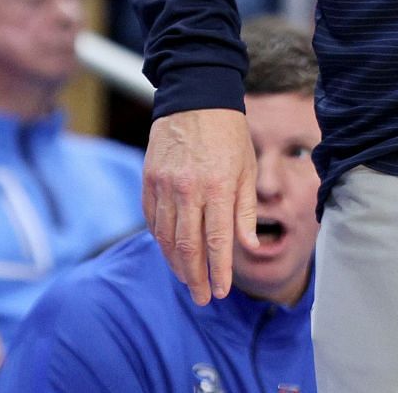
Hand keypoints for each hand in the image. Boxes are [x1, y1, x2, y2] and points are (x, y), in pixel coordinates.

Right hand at [144, 108, 257, 305]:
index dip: (219, 270)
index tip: (222, 291)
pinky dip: (162, 241)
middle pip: (188, 247)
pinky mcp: (149, 182)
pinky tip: (172, 253)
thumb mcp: (247, 169)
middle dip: (196, 277)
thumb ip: (245, 210)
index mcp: (217, 186)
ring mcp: (164, 186)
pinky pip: (153, 221)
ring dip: (178, 264)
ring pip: (167, 238)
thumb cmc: (229, 136)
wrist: (195, 99)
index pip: (217, 241)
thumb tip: (249, 247)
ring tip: (189, 281)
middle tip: (203, 298)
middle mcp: (188, 190)